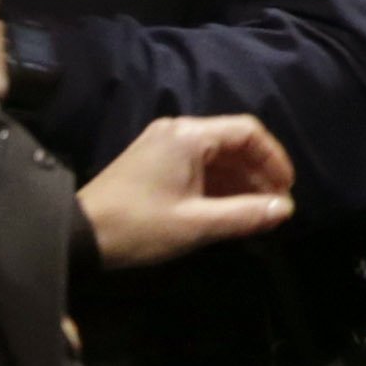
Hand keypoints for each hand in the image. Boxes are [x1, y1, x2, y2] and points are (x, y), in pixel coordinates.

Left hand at [79, 115, 296, 266]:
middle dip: (259, 173)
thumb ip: (245, 214)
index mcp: (189, 136)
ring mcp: (164, 144)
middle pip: (233, 141)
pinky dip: (218, 184)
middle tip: (274, 206)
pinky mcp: (155, 160)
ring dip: (240, 181)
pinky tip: (228, 209)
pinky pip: (198, 164)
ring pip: (217, 155)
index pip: (248, 131)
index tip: (286, 189)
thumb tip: (285, 209)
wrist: (79, 235)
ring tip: (256, 212)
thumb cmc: (139, 226)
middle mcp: (178, 130)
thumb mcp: (196, 224)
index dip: (274, 159)